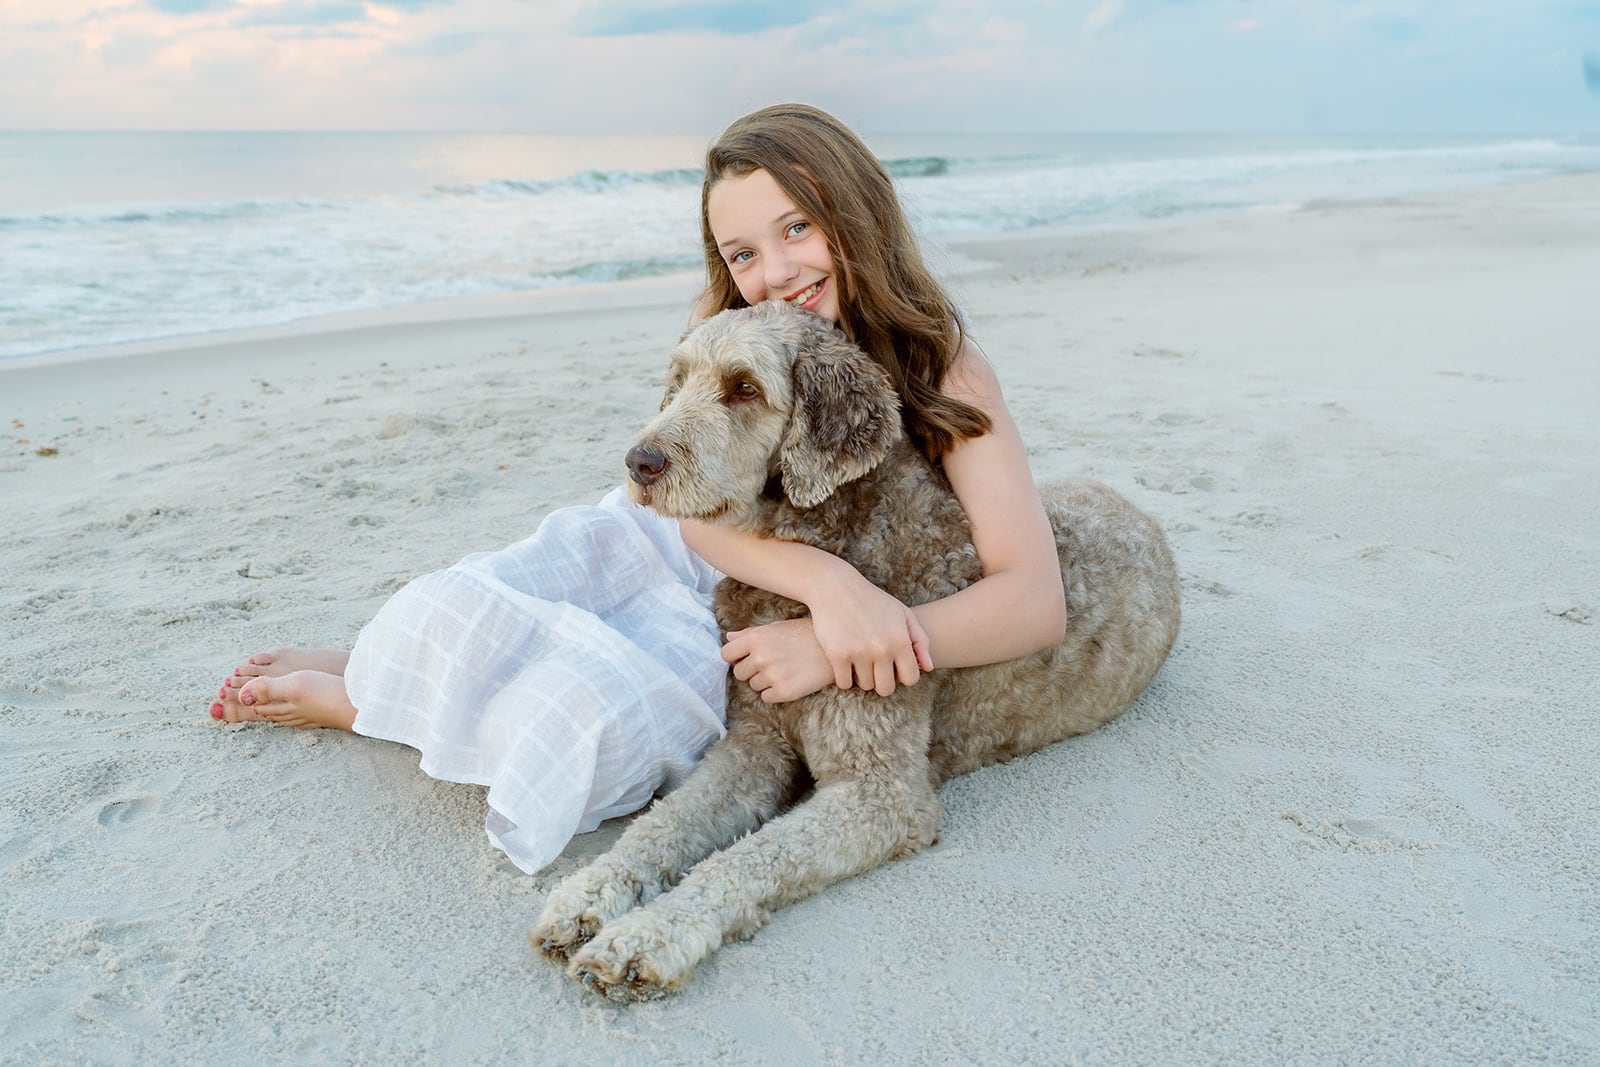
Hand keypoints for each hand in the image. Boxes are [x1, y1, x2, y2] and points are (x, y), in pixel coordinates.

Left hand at [722, 619, 835, 703]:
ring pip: (753, 686)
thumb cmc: (805, 634)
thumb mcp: (776, 627)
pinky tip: (789, 680)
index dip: (735, 657)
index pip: (726, 654)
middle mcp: (761, 657)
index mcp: (756, 638)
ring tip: (784, 670)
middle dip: (751, 670)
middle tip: (771, 664)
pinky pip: (766, 698)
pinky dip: (774, 692)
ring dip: (764, 681)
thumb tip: (728, 638)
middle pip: (739, 673)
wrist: (834, 649)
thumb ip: (749, 634)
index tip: (745, 658)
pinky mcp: (784, 692)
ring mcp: (772, 675)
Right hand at [806, 572, 933, 696]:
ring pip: (865, 685)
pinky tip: (845, 665)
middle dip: (882, 681)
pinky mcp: (837, 655)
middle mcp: (882, 649)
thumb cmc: (872, 601)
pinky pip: (844, 683)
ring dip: (862, 678)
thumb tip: (928, 668)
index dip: (902, 676)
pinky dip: (844, 678)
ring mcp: (859, 653)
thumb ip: (920, 640)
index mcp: (901, 640)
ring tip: (859, 662)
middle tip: (875, 669)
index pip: (911, 679)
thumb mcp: (902, 614)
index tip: (893, 667)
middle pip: (886, 688)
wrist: (836, 587)